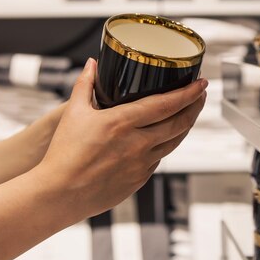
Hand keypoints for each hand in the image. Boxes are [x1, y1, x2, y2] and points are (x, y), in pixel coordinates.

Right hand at [38, 58, 206, 219]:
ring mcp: (141, 164)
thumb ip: (85, 85)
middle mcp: (137, 144)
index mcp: (122, 123)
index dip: (189, 92)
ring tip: (189, 113)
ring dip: (186, 125)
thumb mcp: (73, 113)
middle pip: (179, 122)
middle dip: (195, 106)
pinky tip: (164, 138)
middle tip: (200, 94)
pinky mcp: (139, 180)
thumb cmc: (63, 155)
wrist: (59, 194)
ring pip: (174, 142)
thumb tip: (91, 64)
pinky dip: (166, 145)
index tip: (201, 83)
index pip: (167, 104)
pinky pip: (159, 159)